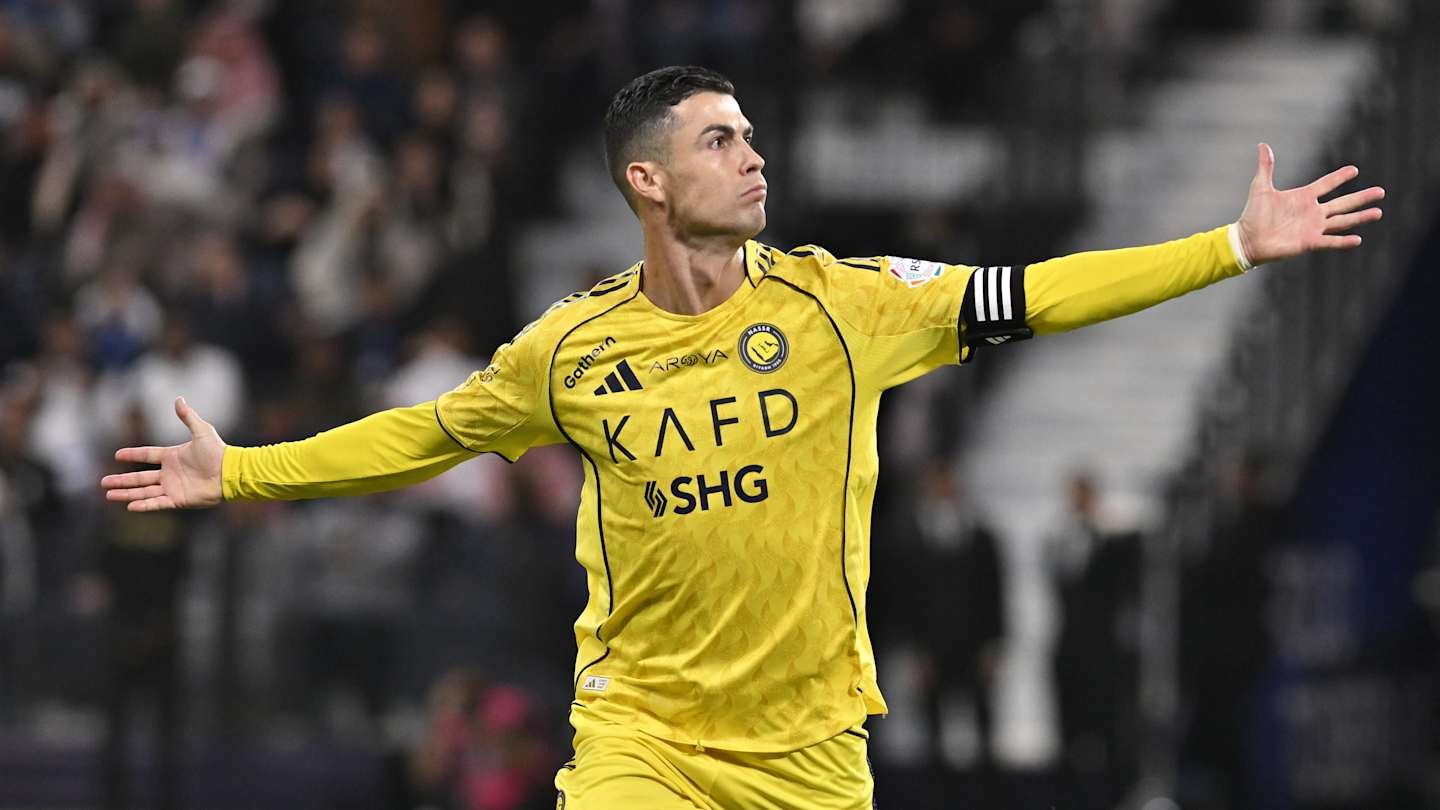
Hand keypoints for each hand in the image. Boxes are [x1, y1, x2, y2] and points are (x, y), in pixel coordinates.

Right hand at [101, 396, 224, 511]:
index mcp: (173, 456)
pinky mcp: (179, 500)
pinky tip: (129, 506)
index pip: (147, 455)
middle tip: (103, 482)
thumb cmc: (218, 452)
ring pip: (144, 492)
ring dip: (126, 493)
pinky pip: (157, 503)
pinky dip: (144, 505)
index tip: (117, 455)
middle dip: (121, 480)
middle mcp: (170, 473)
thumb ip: (188, 416)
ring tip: (108, 495)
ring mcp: (173, 487)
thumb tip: (179, 398)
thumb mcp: (201, 431)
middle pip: (140, 477)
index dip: (133, 454)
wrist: (231, 472)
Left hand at [1236, 143, 1383, 265]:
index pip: (1326, 184)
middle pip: (1342, 203)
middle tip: (1381, 192)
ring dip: (1360, 218)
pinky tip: (1358, 239)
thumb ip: (1266, 167)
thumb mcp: (1260, 187)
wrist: (1247, 239)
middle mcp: (1312, 212)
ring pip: (1342, 222)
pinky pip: (1329, 242)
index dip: (1339, 177)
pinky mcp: (1308, 242)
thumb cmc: (1253, 215)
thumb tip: (1262, 145)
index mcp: (1303, 197)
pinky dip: (1343, 241)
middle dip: (1362, 198)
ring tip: (1378, 212)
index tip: (1354, 170)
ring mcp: (1312, 228)